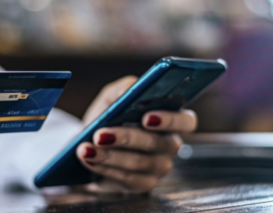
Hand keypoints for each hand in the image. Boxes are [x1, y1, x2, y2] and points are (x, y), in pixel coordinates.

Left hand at [77, 76, 196, 192]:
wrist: (91, 141)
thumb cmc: (109, 115)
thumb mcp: (113, 96)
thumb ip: (124, 88)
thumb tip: (130, 90)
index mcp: (171, 119)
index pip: (187, 121)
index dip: (170, 120)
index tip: (145, 117)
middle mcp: (170, 144)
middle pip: (158, 143)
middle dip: (127, 138)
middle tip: (101, 134)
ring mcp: (159, 167)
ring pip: (139, 163)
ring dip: (109, 155)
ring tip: (85, 148)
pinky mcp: (144, 183)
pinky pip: (128, 178)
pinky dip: (105, 168)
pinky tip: (89, 159)